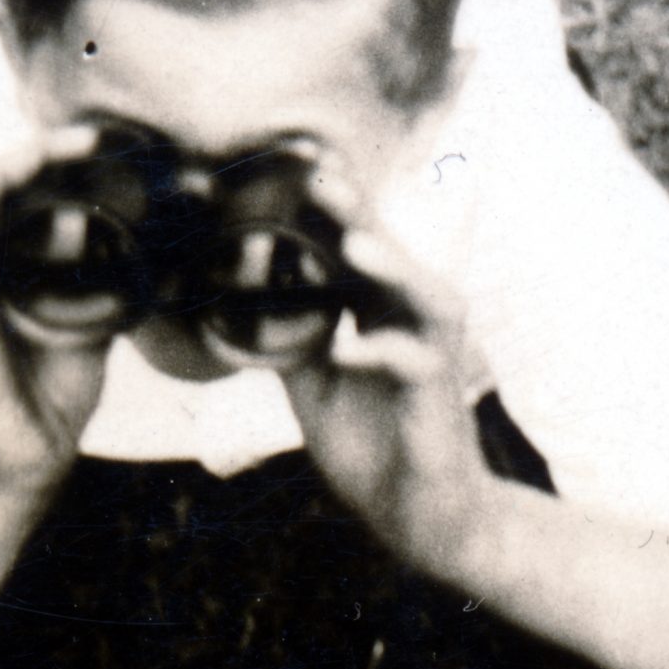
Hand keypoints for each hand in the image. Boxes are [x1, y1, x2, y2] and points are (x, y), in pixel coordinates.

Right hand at [0, 130, 109, 496]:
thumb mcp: (89, 326)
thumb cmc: (49, 394)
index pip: (6, 192)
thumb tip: (152, 244)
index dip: (42, 156)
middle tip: (80, 137)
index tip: (94, 137)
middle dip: (26, 156)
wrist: (26, 468)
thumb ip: (104, 283)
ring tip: (30, 157)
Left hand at [284, 191, 487, 570]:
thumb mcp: (310, 381)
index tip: (291, 155)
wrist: (415, 513)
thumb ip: (285, 332)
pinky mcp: (438, 392)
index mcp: (376, 306)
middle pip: (384, 250)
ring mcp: (429, 350)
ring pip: (418, 292)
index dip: (326, 201)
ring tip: (352, 244)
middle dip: (354, 210)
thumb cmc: (369, 439)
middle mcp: (408, 317)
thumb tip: (230, 292)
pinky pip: (413, 363)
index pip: (352, 240)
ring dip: (388, 266)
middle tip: (318, 171)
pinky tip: (345, 350)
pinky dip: (379, 352)